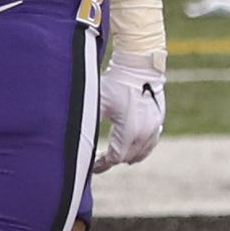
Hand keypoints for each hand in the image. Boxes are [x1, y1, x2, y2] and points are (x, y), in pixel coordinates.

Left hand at [93, 0, 166, 172]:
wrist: (140, 66)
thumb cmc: (115, 83)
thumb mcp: (97, 101)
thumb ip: (86, 121)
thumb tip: (69, 137)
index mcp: (129, 131)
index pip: (115, 157)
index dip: (101, 163)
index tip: (90, 164)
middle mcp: (145, 133)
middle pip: (127, 157)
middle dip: (112, 159)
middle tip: (97, 159)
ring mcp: (155, 127)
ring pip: (141, 153)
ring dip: (127, 155)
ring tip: (112, 155)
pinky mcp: (159, 120)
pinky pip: (151, 143)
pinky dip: (140, 148)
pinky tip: (130, 146)